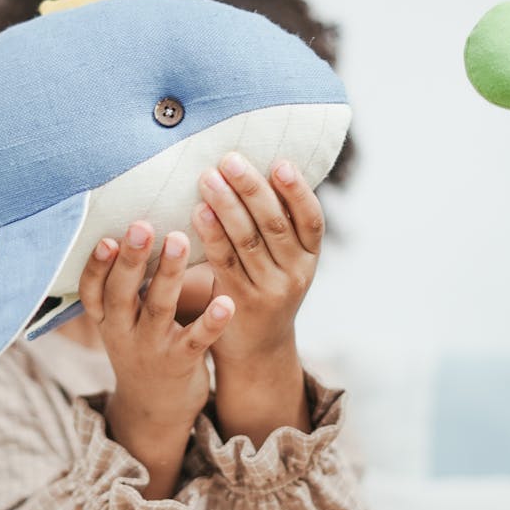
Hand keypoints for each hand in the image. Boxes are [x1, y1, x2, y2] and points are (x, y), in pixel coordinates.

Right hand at [77, 220, 235, 430]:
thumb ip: (124, 285)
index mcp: (106, 319)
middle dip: (132, 260)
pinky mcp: (181, 363)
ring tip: (179, 241)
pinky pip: (196, 340)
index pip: (92, 291)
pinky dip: (210, 321)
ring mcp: (151, 349)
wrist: (154, 411)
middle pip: (122, 293)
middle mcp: (123, 333)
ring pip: (159, 309)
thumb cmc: (141, 348)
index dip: (95, 266)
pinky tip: (226, 302)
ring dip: (168, 275)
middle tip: (142, 225)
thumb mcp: (121, 321)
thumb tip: (134, 227)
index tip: (105, 238)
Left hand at [190, 153, 323, 367]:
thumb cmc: (265, 288)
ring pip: (248, 240)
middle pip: (275, 224)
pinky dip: (212, 235)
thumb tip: (255, 169)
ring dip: (227, 205)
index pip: (311, 219)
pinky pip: (225, 263)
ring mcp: (270, 290)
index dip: (298, 191)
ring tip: (208, 178)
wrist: (258, 350)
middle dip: (251, 188)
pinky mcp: (241, 303)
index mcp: (309, 256)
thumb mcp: (284, 260)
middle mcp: (296, 273)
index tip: (280, 163)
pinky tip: (198, 212)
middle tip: (229, 160)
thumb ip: (277, 224)